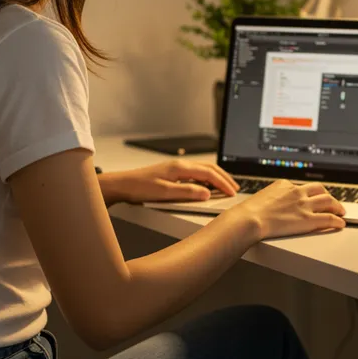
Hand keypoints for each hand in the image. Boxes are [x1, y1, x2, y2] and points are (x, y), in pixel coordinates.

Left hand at [102, 159, 238, 203]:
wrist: (122, 185)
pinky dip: (207, 178)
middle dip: (224, 177)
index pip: (208, 173)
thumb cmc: (139, 188)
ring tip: (226, 186)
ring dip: (217, 177)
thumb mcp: (165, 193)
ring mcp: (176, 168)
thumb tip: (207, 193)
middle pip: (209, 168)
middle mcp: (180, 165)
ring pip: (203, 169)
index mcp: (180, 168)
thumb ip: (187, 192)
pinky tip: (208, 185)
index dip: (222, 183)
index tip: (232, 192)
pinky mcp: (172, 173)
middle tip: (235, 188)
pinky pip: (196, 172)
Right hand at [226, 180, 345, 239]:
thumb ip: (273, 198)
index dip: (310, 193)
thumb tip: (273, 204)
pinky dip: (337, 220)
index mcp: (285, 185)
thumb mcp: (262, 197)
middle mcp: (297, 192)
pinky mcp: (308, 220)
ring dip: (337, 206)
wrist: (250, 219)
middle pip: (320, 190)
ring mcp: (304, 205)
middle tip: (332, 202)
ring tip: (341, 211)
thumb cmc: (250, 211)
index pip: (303, 187)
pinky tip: (340, 223)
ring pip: (328, 201)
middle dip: (328, 196)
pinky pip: (328, 218)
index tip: (313, 198)